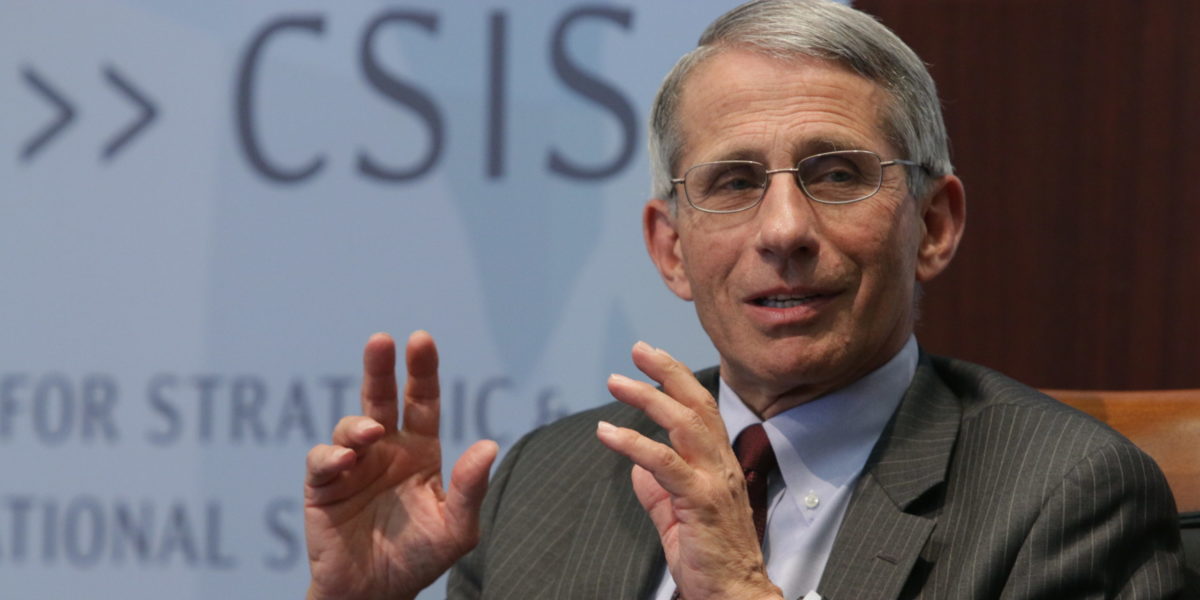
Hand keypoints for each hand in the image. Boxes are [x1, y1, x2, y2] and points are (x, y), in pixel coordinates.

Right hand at [304, 331, 498, 599]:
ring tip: (369, 435)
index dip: (422, 371)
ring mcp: (353, 466)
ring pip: (350, 425)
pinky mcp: (323, 486)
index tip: (421, 340)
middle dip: (380, 368)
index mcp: (420, 453)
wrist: (374, 594)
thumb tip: (490, 445)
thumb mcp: (456, 528)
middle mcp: (386, 451)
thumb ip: (469, 489)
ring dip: (357, 423)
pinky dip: (331, 456)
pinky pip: (322, 460)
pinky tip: (345, 462)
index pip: (423, 402)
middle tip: (381, 341)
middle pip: (382, 398)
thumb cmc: (419, 559)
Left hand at [595, 342, 782, 599]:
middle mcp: (721, 465)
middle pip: (696, 405)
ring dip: (648, 398)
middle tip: (637, 350)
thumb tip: (636, 467)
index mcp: (719, 464)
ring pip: (683, 425)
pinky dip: (634, 443)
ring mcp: (713, 481)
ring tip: (617, 382)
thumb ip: (659, 489)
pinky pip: (664, 463)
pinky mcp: (699, 501)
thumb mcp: (678, 515)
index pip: (702, 409)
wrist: (733, 593)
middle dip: (666, 372)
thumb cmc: (709, 557)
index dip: (677, 380)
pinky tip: (608, 433)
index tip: (652, 357)